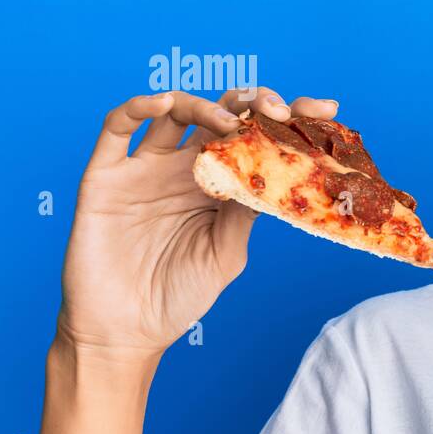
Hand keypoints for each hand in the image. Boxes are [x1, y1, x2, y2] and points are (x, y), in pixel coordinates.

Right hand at [55, 87, 340, 359]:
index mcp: (220, 185)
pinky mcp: (105, 175)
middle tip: (279, 110)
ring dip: (205, 105)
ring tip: (230, 122)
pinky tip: (163, 104)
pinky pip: (116, 127)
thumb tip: (270, 175)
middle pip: (221, 115)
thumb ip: (244, 214)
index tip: (327, 109)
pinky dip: (139, 106)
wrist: (125, 331)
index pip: (257, 138)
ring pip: (174, 111)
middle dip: (254, 103)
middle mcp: (185, 168)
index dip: (290, 118)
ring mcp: (145, 168)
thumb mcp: (225, 254)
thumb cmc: (179, 296)